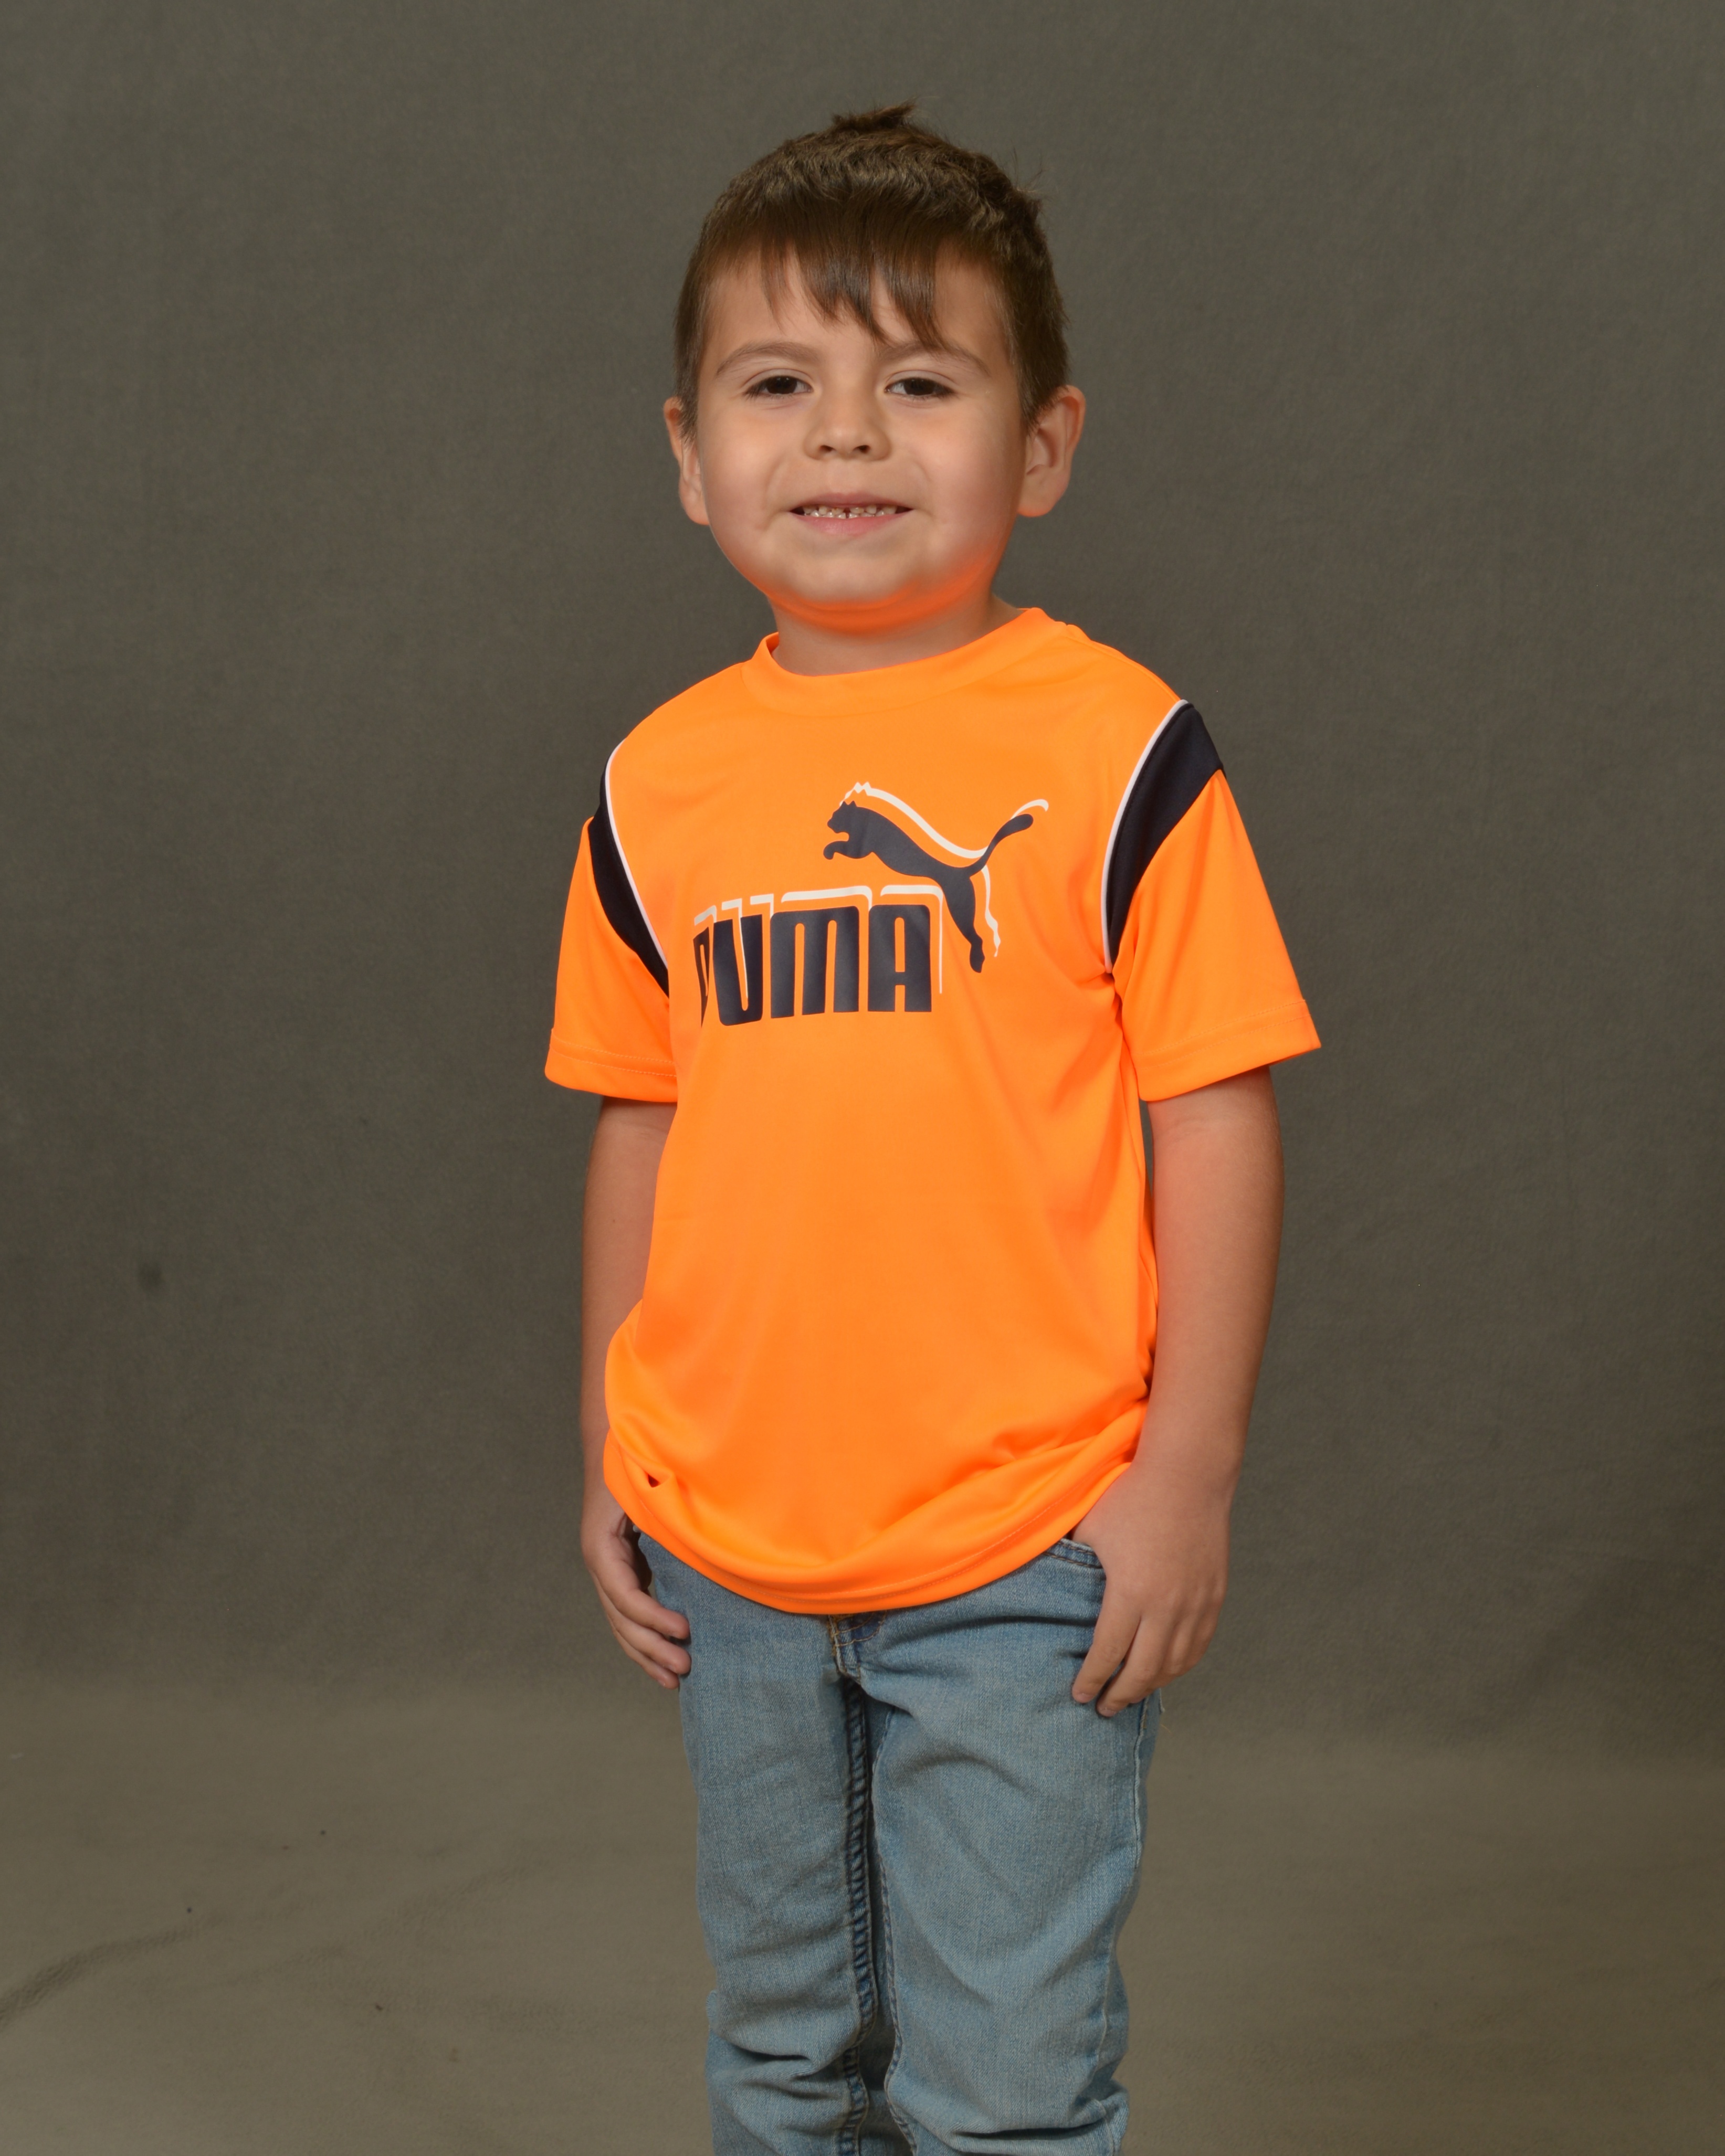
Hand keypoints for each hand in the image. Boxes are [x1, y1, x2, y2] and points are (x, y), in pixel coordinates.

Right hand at [580, 1478, 690, 1689]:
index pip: (623, 1594)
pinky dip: (647, 1634)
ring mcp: (609, 1569)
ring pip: (622, 1623)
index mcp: (601, 1546)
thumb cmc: (635, 1463)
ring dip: (646, 1652)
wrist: (615, 1443)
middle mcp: (601, 1562)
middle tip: (684, 1668)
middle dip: (650, 1647)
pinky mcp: (623, 1570)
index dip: (651, 1617)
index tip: (683, 1629)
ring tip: (674, 1679)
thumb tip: (699, 1548)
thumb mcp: (646, 1490)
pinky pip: (631, 1611)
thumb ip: (665, 1521)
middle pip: (620, 1618)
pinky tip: (666, 1654)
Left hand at [1069, 1456, 1232, 1715]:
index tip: (1079, 1695)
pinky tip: (1165, 1669)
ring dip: (1151, 1685)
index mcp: (1130, 1593)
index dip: (1091, 1680)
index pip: (1107, 1653)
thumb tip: (1046, 1586)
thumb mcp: (1089, 1529)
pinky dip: (1180, 1665)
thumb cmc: (1131, 1496)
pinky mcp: (1214, 1596)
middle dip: (1120, 1694)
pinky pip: (1198, 1646)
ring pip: (1174, 1664)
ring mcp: (1195, 1604)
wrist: (1189, 1474)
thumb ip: (1071, 1565)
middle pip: (1143, 1670)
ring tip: (1131, 1693)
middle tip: (1104, 1708)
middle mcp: (1167, 1607)